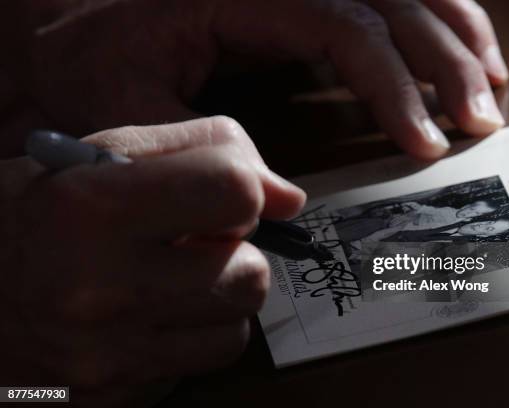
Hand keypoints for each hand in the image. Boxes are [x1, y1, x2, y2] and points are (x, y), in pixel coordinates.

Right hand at [0, 116, 305, 405]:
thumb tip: (289, 197)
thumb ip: (201, 150)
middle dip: (234, 251)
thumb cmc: (26, 217)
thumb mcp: (97, 157)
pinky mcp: (113, 397)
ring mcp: (107, 356)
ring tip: (173, 279)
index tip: (219, 196)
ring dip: (220, 296)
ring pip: (237, 327)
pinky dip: (193, 336)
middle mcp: (100, 289)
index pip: (235, 191)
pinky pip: (200, 363)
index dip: (242, 187)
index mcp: (92, 209)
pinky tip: (153, 317)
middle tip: (192, 242)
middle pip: (250, 272)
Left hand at [4, 0, 507, 158]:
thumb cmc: (89, 65)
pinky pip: (380, 3)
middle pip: (386, 0)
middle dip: (443, 61)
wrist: (63, 33)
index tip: (423, 140)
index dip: (391, 81)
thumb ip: (202, 148)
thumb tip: (278, 200)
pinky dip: (431, 23)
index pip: (341, 21)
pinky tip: (458, 54)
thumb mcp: (129, 109)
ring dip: (453, 35)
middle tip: (480, 121)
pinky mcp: (297, 5)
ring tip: (489, 89)